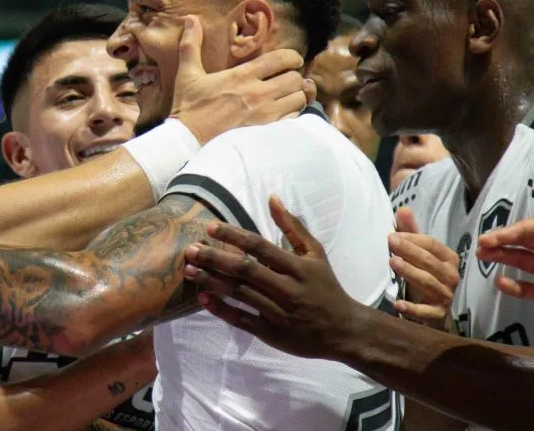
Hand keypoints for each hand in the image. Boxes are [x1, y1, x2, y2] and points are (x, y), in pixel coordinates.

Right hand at [169, 15, 311, 143]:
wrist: (188, 140)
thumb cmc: (188, 107)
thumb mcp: (187, 73)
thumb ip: (191, 44)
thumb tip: (190, 19)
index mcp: (242, 75)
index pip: (281, 58)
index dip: (293, 57)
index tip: (293, 60)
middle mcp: (258, 93)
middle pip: (295, 78)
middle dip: (295, 76)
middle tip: (288, 79)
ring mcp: (264, 114)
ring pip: (298, 99)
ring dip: (296, 96)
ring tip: (288, 96)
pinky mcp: (265, 131)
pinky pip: (293, 120)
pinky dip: (293, 115)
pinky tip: (284, 114)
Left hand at [182, 196, 356, 359]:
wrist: (344, 330)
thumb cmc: (326, 287)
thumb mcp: (315, 254)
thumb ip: (293, 227)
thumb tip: (272, 198)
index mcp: (297, 267)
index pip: (260, 247)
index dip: (234, 236)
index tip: (210, 227)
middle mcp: (287, 289)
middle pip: (245, 271)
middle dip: (215, 258)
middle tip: (189, 249)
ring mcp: (278, 313)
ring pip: (240, 294)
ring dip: (212, 281)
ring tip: (189, 270)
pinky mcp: (272, 334)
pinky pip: (242, 320)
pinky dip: (222, 309)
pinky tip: (203, 298)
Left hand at [389, 207, 458, 327]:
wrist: (434, 309)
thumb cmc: (425, 274)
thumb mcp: (419, 253)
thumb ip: (411, 232)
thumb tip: (402, 209)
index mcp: (449, 258)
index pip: (431, 244)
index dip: (412, 239)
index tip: (392, 235)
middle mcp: (451, 276)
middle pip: (429, 261)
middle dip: (409, 251)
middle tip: (390, 243)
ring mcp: (447, 295)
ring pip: (427, 282)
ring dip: (410, 272)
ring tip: (392, 263)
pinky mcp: (439, 314)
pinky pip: (427, 311)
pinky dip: (413, 308)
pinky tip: (398, 304)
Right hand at [478, 220, 533, 342]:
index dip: (516, 231)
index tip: (496, 238)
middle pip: (526, 243)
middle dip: (503, 241)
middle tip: (481, 245)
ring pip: (523, 262)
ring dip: (503, 258)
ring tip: (481, 256)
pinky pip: (528, 289)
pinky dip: (514, 286)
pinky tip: (501, 284)